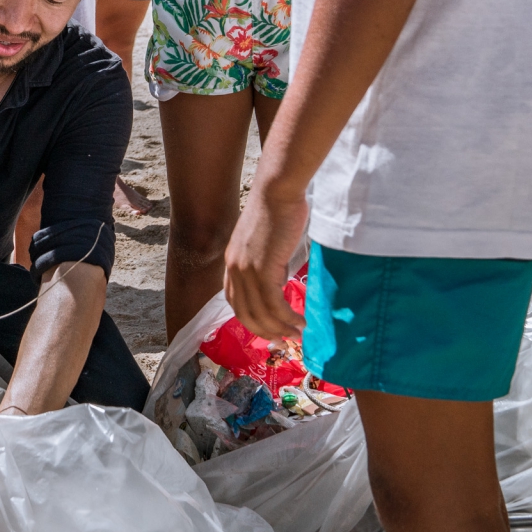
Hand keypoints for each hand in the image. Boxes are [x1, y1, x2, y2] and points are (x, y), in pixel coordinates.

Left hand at [223, 186, 309, 341]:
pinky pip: (273, 304)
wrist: (277, 191)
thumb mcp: (264, 243)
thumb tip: (279, 282)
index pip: (235, 302)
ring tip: (296, 334)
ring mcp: (246, 269)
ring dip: (279, 328)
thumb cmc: (277, 210)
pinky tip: (300, 322)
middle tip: (284, 339)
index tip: (269, 329)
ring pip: (261, 312)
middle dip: (266, 331)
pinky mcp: (263, 268)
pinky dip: (287, 318)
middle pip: (245, 313)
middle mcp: (234, 269)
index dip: (252, 320)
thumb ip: (266, 264)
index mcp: (232, 263)